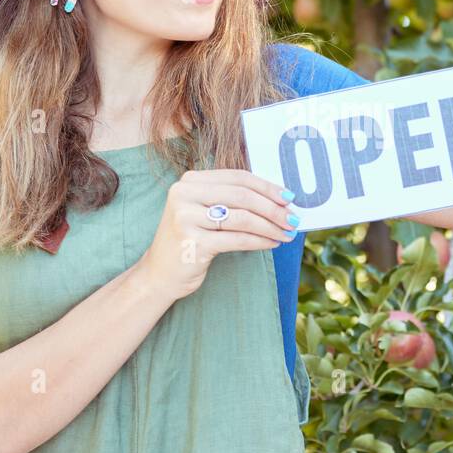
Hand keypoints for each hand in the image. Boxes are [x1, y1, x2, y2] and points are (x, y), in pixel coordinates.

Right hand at [137, 168, 299, 299]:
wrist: (159, 274)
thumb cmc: (190, 241)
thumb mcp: (204, 212)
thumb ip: (231, 199)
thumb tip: (278, 198)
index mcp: (190, 181)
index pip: (238, 177)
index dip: (267, 187)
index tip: (289, 198)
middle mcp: (184, 194)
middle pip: (242, 196)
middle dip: (274, 208)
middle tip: (293, 218)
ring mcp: (186, 218)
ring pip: (243, 218)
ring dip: (270, 226)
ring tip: (286, 233)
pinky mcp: (193, 242)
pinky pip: (237, 239)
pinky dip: (260, 241)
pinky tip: (272, 244)